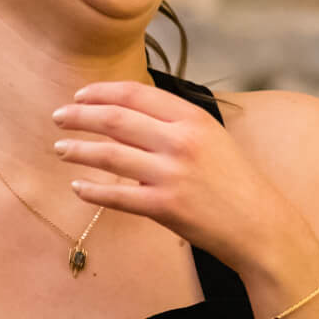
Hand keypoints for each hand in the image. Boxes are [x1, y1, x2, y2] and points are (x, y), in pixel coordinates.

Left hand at [51, 83, 308, 281]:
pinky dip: (92, 190)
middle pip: (116, 119)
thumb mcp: (211, 138)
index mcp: (192, 118)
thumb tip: (128, 112)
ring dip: (78, 150)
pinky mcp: (165, 207)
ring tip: (59, 149)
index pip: (135, 94)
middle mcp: (180, 141)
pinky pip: (117, 196)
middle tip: (58, 117)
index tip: (79, 96)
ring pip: (109, 155)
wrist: (260, 225)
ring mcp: (172, 174)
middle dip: (80, 116)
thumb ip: (174, 123)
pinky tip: (77, 186)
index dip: (101, 93)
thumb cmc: (233, 181)